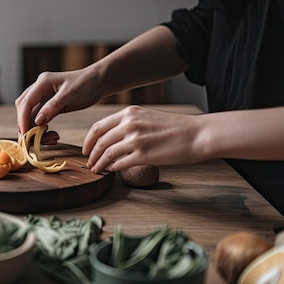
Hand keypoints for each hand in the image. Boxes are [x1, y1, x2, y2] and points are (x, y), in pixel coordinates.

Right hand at [15, 69, 103, 134]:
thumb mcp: (70, 94)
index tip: (25, 134)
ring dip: (36, 130)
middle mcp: (39, 89)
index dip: (22, 119)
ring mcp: (44, 98)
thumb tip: (37, 121)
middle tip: (32, 141)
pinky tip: (52, 135)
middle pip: (24, 109)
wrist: (98, 82)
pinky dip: (43, 129)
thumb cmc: (86, 83)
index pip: (25, 103)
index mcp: (42, 82)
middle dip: (26, 126)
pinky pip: (41, 119)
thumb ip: (53, 106)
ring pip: (31, 116)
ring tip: (51, 139)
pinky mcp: (50, 106)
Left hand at [82, 105, 203, 172]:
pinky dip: (111, 168)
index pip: (98, 127)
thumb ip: (129, 123)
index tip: (86, 149)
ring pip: (106, 154)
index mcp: (129, 113)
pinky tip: (111, 170)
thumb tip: (113, 136)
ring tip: (96, 169)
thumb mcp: (148, 117)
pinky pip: (119, 164)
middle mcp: (129, 124)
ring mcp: (135, 140)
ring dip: (98, 163)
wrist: (198, 134)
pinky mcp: (143, 156)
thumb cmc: (176, 127)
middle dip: (91, 154)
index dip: (88, 140)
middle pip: (99, 142)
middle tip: (88, 162)